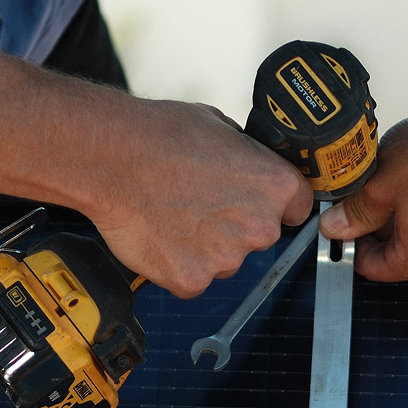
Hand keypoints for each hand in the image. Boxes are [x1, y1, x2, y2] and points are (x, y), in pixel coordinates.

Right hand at [88, 100, 312, 297]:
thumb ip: (248, 156)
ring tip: (174, 214)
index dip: (274, 204)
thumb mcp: (222, 127)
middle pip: (260, 236)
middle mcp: (259, 226)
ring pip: (225, 259)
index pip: (297, 207)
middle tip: (200, 203)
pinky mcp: (192, 280)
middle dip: (236, 224)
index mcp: (276, 186)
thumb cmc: (160, 135)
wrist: (110, 158)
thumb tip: (249, 164)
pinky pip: (193, 278)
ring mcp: (226, 258)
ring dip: (206, 246)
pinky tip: (160, 235)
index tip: (254, 202)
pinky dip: (177, 263)